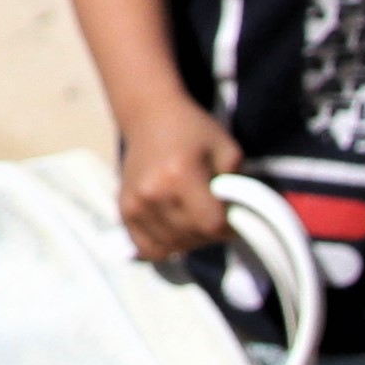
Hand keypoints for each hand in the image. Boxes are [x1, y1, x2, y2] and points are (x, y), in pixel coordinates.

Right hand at [114, 99, 242, 259]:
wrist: (150, 116)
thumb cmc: (194, 130)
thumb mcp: (227, 149)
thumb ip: (239, 185)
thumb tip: (239, 218)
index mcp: (182, 175)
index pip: (212, 224)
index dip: (229, 227)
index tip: (232, 216)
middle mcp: (155, 193)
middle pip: (192, 238)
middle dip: (210, 233)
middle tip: (214, 214)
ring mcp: (136, 203)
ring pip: (172, 246)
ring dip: (190, 240)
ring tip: (194, 219)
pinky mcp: (124, 209)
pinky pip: (147, 248)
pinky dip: (164, 246)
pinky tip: (174, 230)